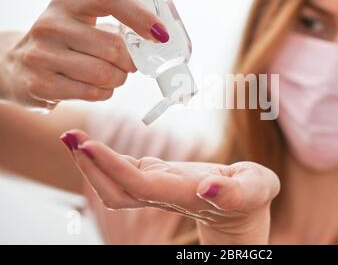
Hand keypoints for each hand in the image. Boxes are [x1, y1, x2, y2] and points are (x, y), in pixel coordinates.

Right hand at [0, 0, 167, 107]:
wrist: (18, 65)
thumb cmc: (65, 42)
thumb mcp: (81, 20)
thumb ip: (113, 23)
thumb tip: (158, 38)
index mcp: (67, 1)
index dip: (140, 15)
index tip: (160, 34)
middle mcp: (51, 24)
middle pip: (114, 47)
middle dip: (130, 62)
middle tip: (128, 64)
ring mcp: (41, 55)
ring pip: (105, 74)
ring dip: (118, 79)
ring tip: (110, 75)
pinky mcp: (40, 84)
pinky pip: (93, 93)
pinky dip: (104, 93)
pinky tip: (94, 86)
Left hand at [60, 130, 280, 244]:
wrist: (241, 213)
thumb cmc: (251, 197)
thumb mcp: (256, 189)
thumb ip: (235, 190)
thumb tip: (208, 187)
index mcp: (184, 193)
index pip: (139, 185)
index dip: (112, 168)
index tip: (88, 146)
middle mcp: (164, 193)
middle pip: (116, 190)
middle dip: (90, 167)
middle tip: (69, 136)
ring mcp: (158, 187)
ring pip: (116, 183)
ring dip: (91, 162)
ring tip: (72, 136)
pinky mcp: (158, 178)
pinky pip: (126, 171)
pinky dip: (106, 158)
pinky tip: (93, 145)